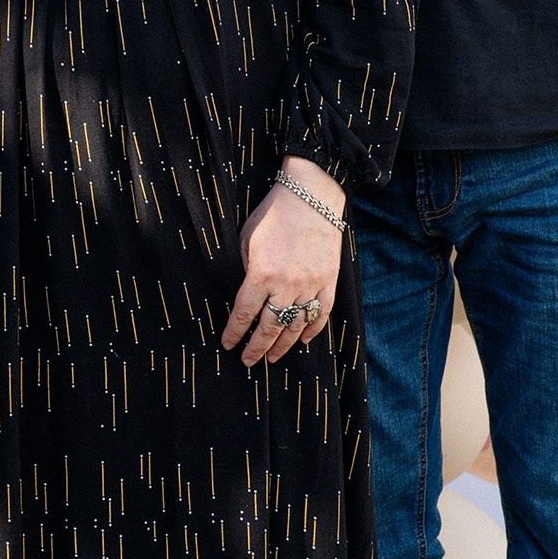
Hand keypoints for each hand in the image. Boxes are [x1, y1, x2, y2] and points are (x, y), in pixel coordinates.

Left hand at [220, 158, 345, 367]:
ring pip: (295, 327)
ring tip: (272, 358)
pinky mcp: (329, 282)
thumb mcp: (246, 240)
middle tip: (247, 361)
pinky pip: (321, 315)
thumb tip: (245, 295)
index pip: (244, 314)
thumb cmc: (273, 215)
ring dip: (282, 346)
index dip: (235, 333)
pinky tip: (301, 342)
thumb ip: (245, 270)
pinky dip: (311, 331)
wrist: (310, 197)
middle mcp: (286, 286)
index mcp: (261, 274)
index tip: (228, 344)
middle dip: (256, 348)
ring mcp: (311, 286)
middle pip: (270, 328)